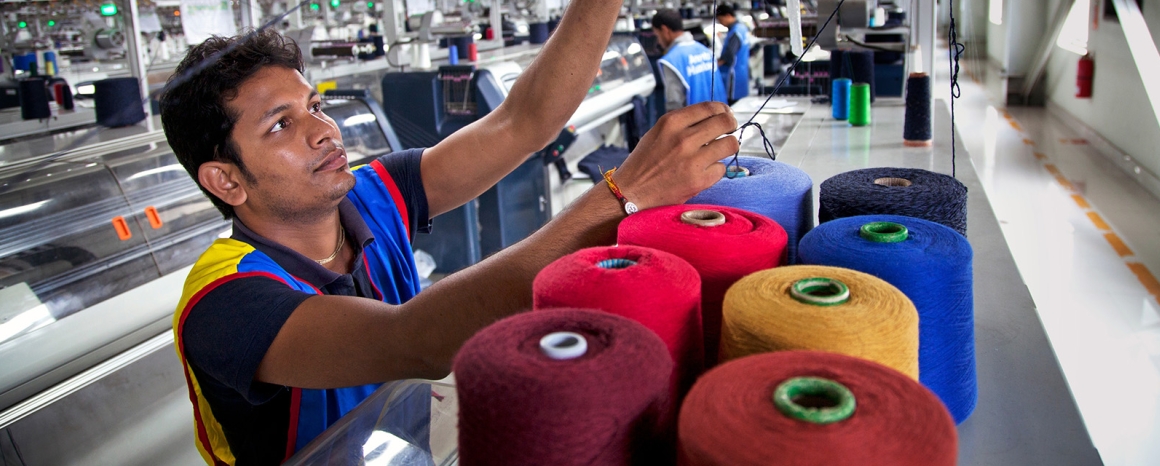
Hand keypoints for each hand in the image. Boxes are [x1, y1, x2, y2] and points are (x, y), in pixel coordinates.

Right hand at [613, 102, 737, 209]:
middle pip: (725, 122)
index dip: (723, 110)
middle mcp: (683, 138)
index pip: (709, 107)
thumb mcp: (657, 133)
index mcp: (671, 123)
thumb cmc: (643, 163)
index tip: (725, 114)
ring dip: (727, 147)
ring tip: (719, 152)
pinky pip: (722, 169)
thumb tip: (711, 118)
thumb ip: (682, 124)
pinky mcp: (698, 181)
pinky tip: (704, 171)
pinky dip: (715, 170)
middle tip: (729, 130)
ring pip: (730, 144)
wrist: (631, 192)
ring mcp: (692, 160)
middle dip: (731, 125)